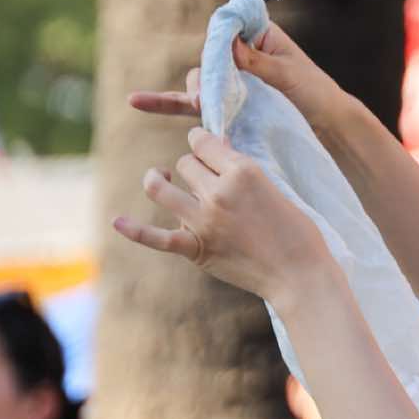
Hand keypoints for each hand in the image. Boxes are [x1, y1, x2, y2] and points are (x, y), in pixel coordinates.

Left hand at [113, 127, 330, 306]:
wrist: (300, 276)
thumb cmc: (298, 232)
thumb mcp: (276, 189)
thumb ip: (243, 169)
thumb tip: (217, 145)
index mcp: (243, 172)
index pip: (203, 141)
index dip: (204, 142)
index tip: (209, 149)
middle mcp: (219, 193)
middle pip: (185, 163)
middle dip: (193, 167)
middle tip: (207, 179)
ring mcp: (203, 221)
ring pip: (161, 188)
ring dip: (158, 179)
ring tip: (160, 177)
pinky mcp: (196, 249)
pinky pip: (156, 238)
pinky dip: (134, 230)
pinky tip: (118, 222)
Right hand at [128, 19, 346, 131]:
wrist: (331, 127)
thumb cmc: (317, 95)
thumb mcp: (290, 75)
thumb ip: (258, 62)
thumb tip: (228, 44)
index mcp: (259, 38)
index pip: (227, 31)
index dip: (219, 45)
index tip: (220, 64)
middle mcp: (241, 57)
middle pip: (209, 59)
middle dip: (206, 76)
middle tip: (207, 94)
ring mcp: (232, 83)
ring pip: (201, 82)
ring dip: (192, 94)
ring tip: (193, 104)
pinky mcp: (227, 107)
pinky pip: (194, 103)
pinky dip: (167, 103)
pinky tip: (137, 101)